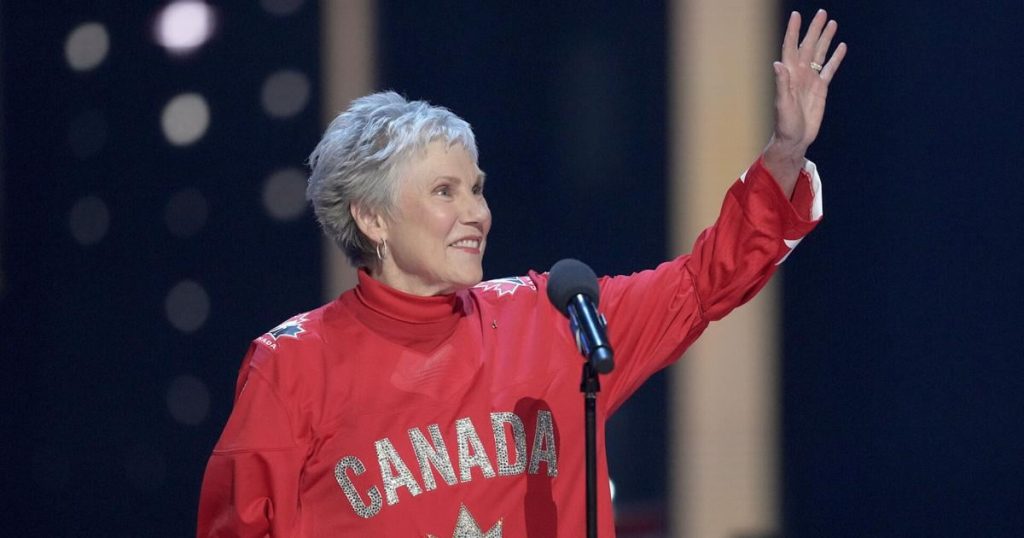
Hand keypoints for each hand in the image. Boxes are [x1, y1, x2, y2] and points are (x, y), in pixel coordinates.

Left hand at [764, 10, 846, 193]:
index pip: (791, 47)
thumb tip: (778, 63)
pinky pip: (829, 69)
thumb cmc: (785, 124)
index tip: (797, 15)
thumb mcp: (782, 104)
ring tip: (832, 23)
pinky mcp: (820, 88)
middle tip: (821, 13)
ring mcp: (810, 80)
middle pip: (808, 46)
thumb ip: (781, 84)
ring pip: (819, 54)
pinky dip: (835, 58)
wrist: (795, 139)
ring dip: (825, 39)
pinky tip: (841, 47)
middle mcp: (799, 74)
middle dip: (814, 29)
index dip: (793, 31)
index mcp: (789, 75)